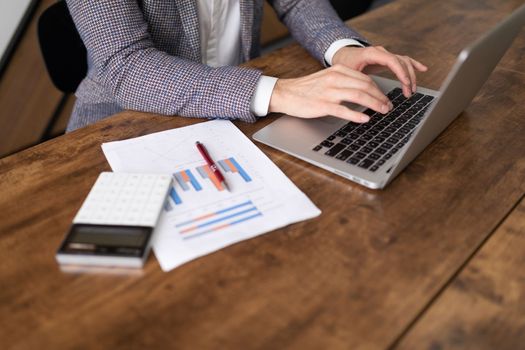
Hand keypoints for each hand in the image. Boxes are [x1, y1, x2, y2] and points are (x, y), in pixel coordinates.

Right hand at [269, 64, 393, 122]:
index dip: (378, 89)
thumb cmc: (305, 89)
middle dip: (380, 97)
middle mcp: (335, 79)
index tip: (385, 97)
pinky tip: (365, 119)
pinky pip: (343, 110)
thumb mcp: (326, 78)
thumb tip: (362, 90)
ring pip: (358, 96)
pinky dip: (357, 115)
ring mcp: (329, 92)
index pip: (365, 78)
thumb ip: (343, 81)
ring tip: (383, 111)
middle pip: (365, 86)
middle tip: (388, 106)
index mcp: (337, 71)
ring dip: (374, 104)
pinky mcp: (322, 105)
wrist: (285, 93)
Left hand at [332, 46, 427, 96]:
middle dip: (407, 78)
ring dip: (410, 75)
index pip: (392, 60)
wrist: (342, 55)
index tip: (406, 83)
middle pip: (401, 62)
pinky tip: (423, 69)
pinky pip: (403, 60)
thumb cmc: (344, 63)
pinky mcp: (387, 59)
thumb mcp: (348, 73)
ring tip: (412, 90)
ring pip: (404, 62)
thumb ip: (359, 81)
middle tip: (409, 93)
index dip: (401, 72)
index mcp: (372, 53)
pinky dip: (413, 65)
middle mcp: (381, 52)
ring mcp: (385, 55)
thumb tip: (370, 95)